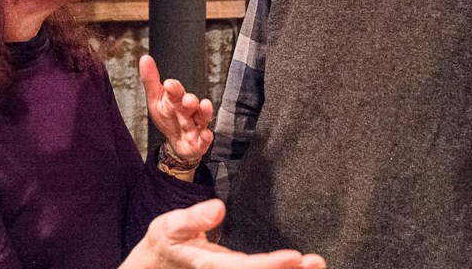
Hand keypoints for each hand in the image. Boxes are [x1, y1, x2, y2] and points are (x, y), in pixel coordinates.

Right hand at [122, 199, 326, 268]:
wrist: (155, 266)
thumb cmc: (165, 243)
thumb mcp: (170, 226)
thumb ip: (194, 218)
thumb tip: (217, 208)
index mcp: (209, 267)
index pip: (245, 268)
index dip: (271, 265)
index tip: (294, 257)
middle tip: (316, 262)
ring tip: (316, 264)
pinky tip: (298, 266)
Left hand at [139, 55, 213, 161]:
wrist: (178, 143)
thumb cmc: (168, 117)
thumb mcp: (156, 100)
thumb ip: (151, 81)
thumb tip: (145, 58)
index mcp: (175, 100)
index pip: (175, 92)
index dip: (173, 89)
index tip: (169, 84)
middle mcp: (188, 110)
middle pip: (189, 104)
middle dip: (189, 101)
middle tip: (188, 99)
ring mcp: (195, 126)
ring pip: (201, 118)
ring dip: (203, 112)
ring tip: (204, 107)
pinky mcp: (200, 142)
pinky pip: (204, 140)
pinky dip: (206, 137)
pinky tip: (205, 134)